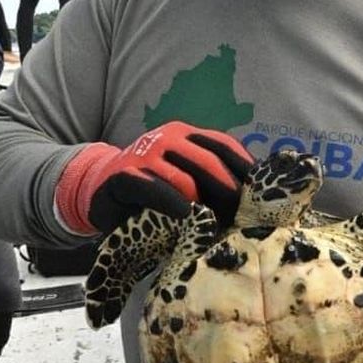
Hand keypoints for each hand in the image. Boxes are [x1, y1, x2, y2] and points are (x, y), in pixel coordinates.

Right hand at [55, 121, 253, 235]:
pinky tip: (185, 216)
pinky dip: (171, 202)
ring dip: (206, 204)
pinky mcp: (123, 175)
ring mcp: (145, 154)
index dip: (246, 170)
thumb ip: (211, 182)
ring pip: (185, 177)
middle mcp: (169, 138)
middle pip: (210, 161)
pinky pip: (152, 187)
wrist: (100, 189)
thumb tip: (253, 200)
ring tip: (219, 226)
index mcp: (188, 136)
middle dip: (231, 191)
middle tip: (244, 219)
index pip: (225, 146)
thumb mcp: (184, 179)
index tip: (262, 196)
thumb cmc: (153, 190)